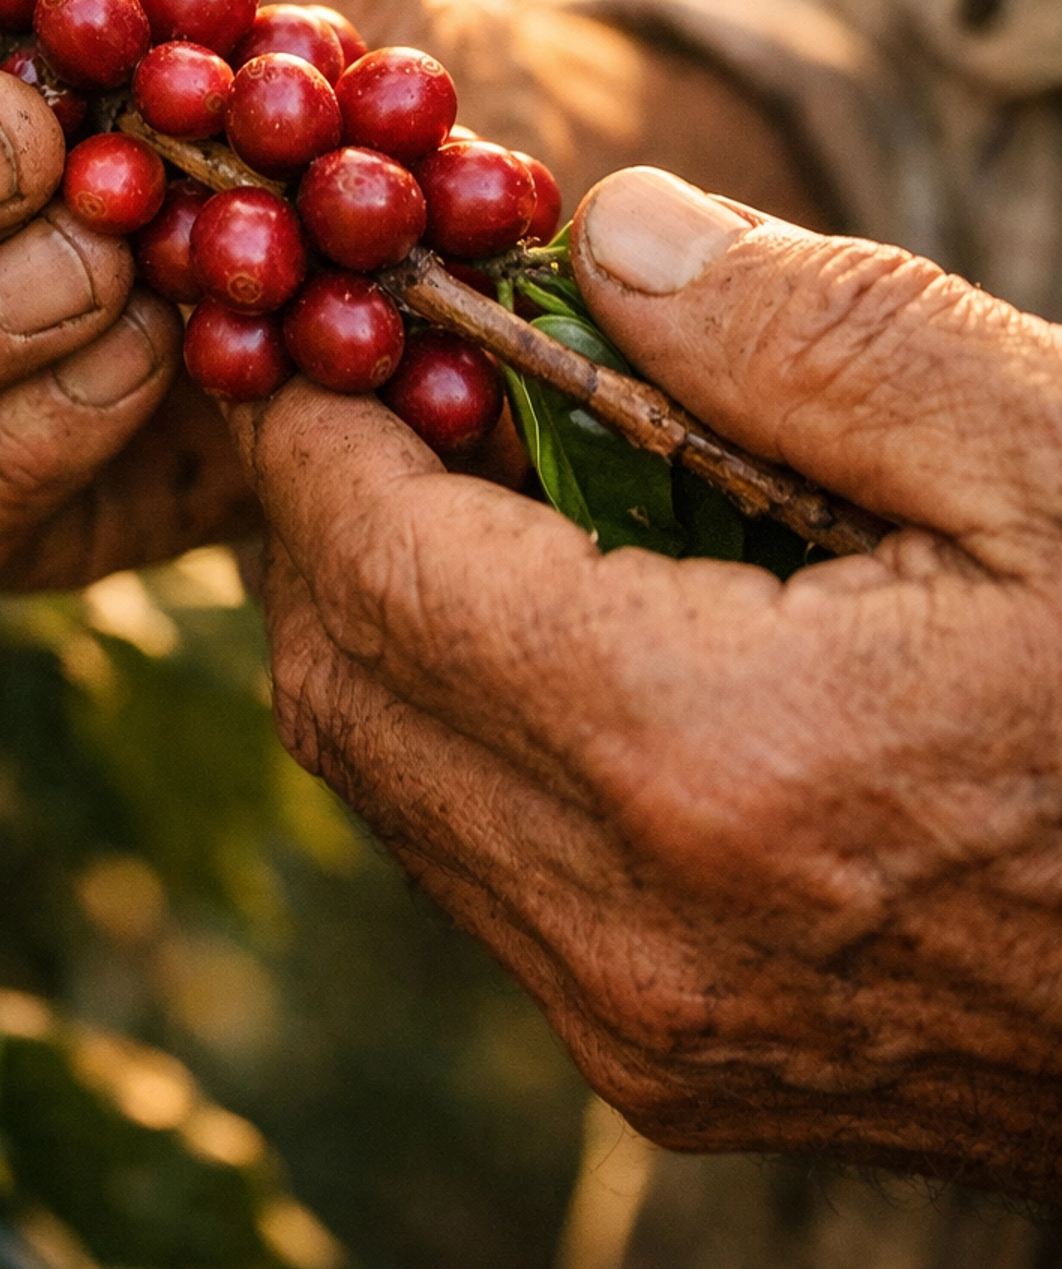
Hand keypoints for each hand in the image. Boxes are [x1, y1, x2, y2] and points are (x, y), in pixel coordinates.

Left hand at [231, 165, 1061, 1197]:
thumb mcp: (1041, 456)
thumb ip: (804, 331)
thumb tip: (604, 236)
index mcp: (700, 760)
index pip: (372, 563)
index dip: (315, 419)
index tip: (326, 310)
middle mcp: (633, 932)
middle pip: (339, 682)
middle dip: (332, 509)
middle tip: (406, 372)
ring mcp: (649, 1031)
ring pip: (395, 787)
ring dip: (393, 617)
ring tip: (495, 480)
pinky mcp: (681, 1068)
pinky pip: (485, 869)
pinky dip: (472, 727)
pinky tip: (578, 627)